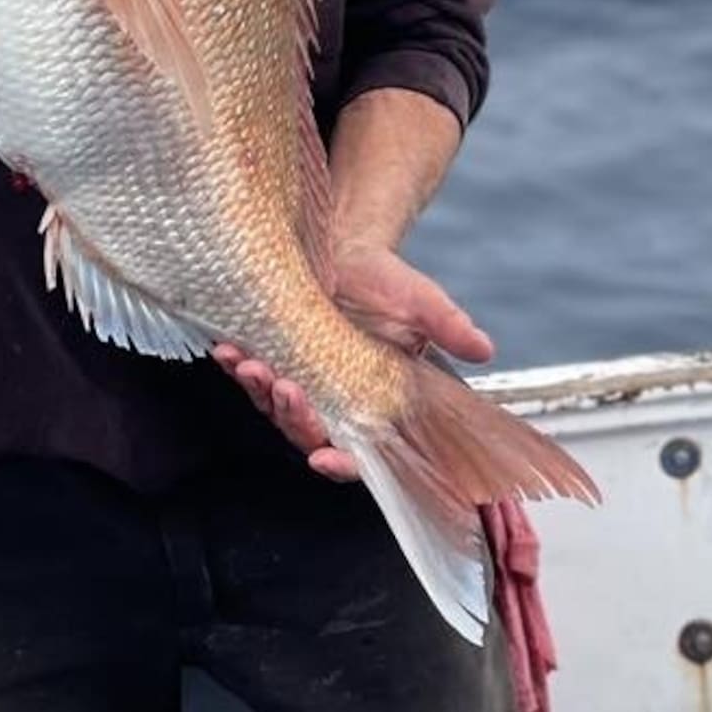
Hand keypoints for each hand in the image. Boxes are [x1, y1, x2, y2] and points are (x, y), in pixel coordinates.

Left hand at [212, 245, 493, 484]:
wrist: (346, 248)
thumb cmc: (387, 281)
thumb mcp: (422, 302)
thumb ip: (450, 326)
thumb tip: (483, 348)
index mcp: (373, 402)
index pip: (359, 451)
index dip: (343, 463)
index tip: (325, 458)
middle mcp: (335, 400)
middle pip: (309, 433)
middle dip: (294, 418)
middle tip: (286, 389)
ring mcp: (300, 380)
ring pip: (275, 409)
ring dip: (261, 393)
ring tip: (251, 366)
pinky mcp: (272, 356)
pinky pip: (249, 373)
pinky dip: (236, 366)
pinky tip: (228, 350)